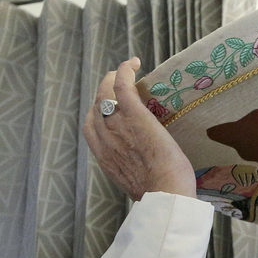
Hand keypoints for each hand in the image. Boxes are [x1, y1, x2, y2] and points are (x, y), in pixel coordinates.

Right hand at [83, 57, 195, 200]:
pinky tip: (133, 63)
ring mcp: (116, 124)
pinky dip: (125, 71)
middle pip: (98, 105)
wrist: (165, 194)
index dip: (99, 113)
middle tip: (119, 83)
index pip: (92, 126)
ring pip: (107, 93)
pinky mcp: (134, 115)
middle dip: (105, 92)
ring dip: (114, 79)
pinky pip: (123, 85)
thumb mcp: (136, 184)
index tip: (110, 108)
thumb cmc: (160, 194)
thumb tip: (146, 170)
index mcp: (104, 156)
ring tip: (127, 72)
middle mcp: (104, 137)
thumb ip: (132, 171)